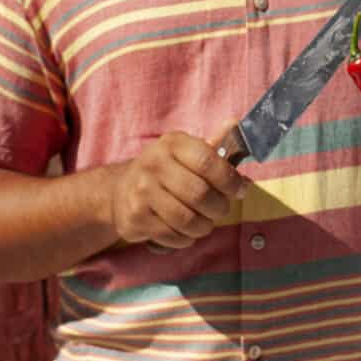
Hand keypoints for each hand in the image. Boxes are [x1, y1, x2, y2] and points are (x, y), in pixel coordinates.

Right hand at [108, 131, 244, 248]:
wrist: (120, 191)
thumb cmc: (164, 172)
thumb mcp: (185, 152)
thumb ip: (213, 144)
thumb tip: (234, 123)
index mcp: (172, 144)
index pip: (207, 161)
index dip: (230, 179)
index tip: (240, 190)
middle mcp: (153, 164)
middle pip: (200, 194)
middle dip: (220, 208)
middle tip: (221, 209)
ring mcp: (142, 192)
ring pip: (188, 220)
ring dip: (204, 226)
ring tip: (204, 222)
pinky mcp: (136, 217)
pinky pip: (174, 236)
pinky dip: (187, 238)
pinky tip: (185, 230)